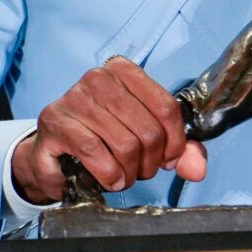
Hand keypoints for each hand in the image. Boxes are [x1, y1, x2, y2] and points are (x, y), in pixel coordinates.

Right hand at [12, 57, 206, 204]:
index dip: (175, 142)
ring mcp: (73, 98)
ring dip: (129, 174)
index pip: (166, 106)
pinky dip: (108, 175)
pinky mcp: (55, 123)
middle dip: (150, 163)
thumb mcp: (144, 138)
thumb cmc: (102, 139)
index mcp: (123, 71)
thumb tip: (197, 168)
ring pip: (125, 145)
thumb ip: (178, 151)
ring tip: (122, 177)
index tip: (169, 160)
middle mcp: (97, 78)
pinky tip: (107, 180)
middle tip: (140, 172)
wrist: (53, 151)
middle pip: (148, 130)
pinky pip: (95, 153)